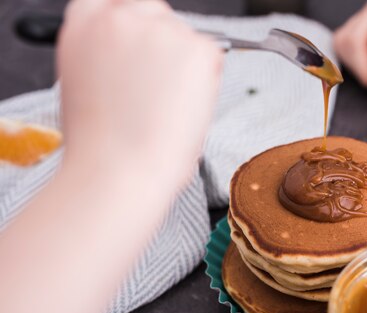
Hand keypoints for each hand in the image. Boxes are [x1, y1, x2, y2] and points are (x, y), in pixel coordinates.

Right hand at [58, 0, 222, 188]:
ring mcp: (160, 30)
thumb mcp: (84, 84)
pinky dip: (208, 79)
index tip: (140, 48)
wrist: (118, 171)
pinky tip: (185, 106)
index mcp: (85, 25)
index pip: (114, 4)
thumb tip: (133, 58)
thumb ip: (107, 57)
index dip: (133, 26)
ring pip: (185, 35)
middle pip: (154, 11)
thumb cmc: (101, 146)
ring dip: (185, 63)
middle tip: (162, 85)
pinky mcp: (195, 48)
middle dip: (162, 42)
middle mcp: (120, 18)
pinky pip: (212, 53)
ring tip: (169, 106)